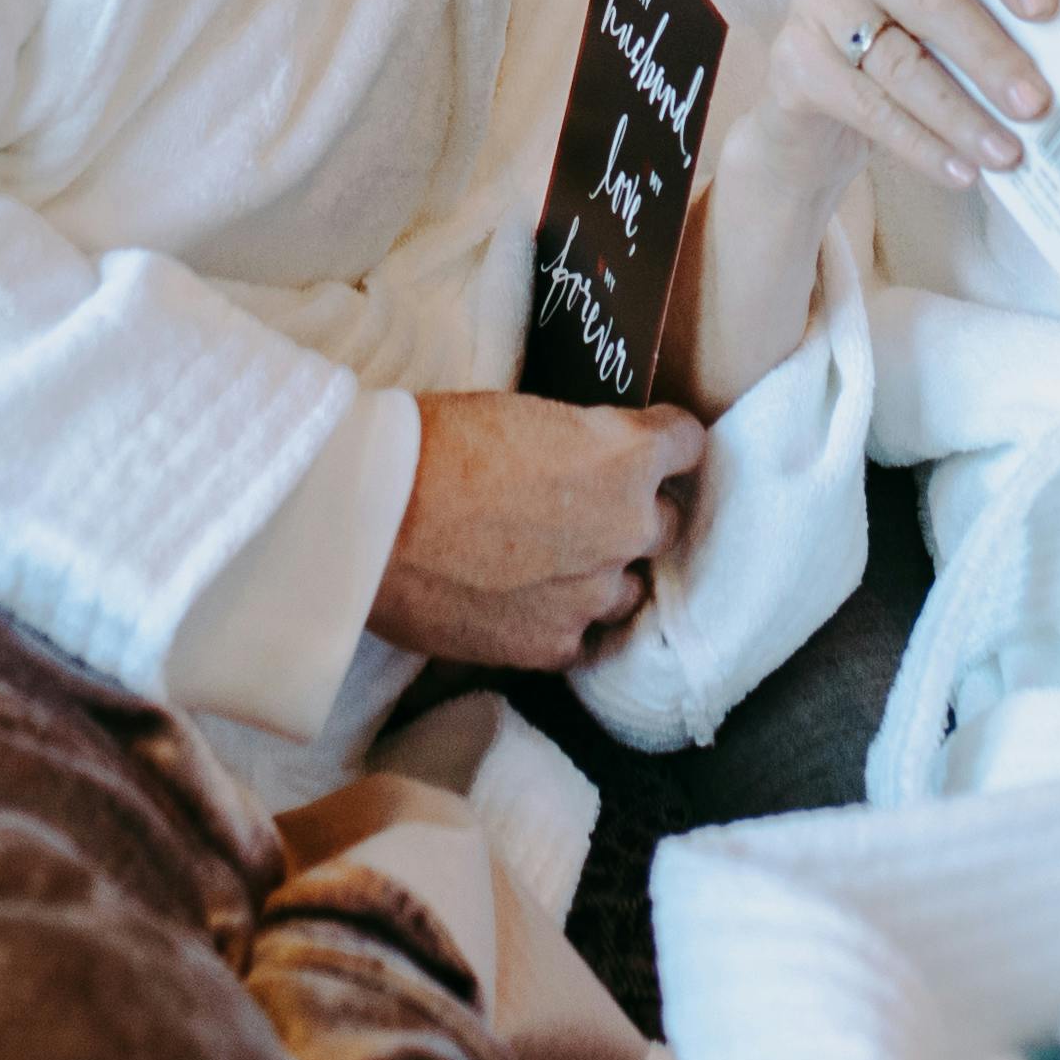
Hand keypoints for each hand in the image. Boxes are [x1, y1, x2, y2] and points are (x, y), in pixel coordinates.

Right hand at [367, 390, 705, 669]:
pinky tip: (526, 606)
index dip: (663, 444)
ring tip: (551, 567)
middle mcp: (629, 527)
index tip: (647, 447)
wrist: (372, 519)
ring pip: (628, 588)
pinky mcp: (553, 646)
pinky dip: (563, 622)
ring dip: (602, 575)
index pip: (687, 444)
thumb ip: (579, 445)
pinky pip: (583, 637)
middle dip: (632, 514)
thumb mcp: (525, 413)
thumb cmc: (433, 446)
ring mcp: (595, 595)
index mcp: (627, 456)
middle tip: (584, 511)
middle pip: (664, 523)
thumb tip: (585, 465)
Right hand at [665, 0, 1057, 396]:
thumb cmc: (899, 62)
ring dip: (962, 116)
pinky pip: (869, 108)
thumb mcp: (940, 32)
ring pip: (902, 65)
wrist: (809, 118)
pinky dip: (922, 145)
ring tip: (1007, 154)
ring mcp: (817, 4)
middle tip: (1037, 104)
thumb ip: (989, 26)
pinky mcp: (793, 63)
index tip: (1048, 9)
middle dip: (990, 56)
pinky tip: (961, 172)